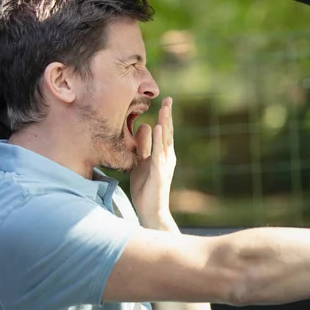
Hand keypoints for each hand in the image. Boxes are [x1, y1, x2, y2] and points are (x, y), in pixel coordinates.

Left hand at [130, 97, 175, 227]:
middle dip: (168, 115)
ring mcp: (166, 164)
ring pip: (166, 140)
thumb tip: (144, 126)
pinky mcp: (160, 172)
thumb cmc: (145, 188)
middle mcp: (168, 157)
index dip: (165, 117)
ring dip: (166, 123)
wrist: (151, 211)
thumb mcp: (141, 162)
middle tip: (168, 99)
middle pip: (168, 132)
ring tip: (165, 109)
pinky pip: (159, 152)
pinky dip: (159, 139)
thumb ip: (143, 146)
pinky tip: (159, 127)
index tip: (165, 101)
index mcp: (164, 154)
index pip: (165, 132)